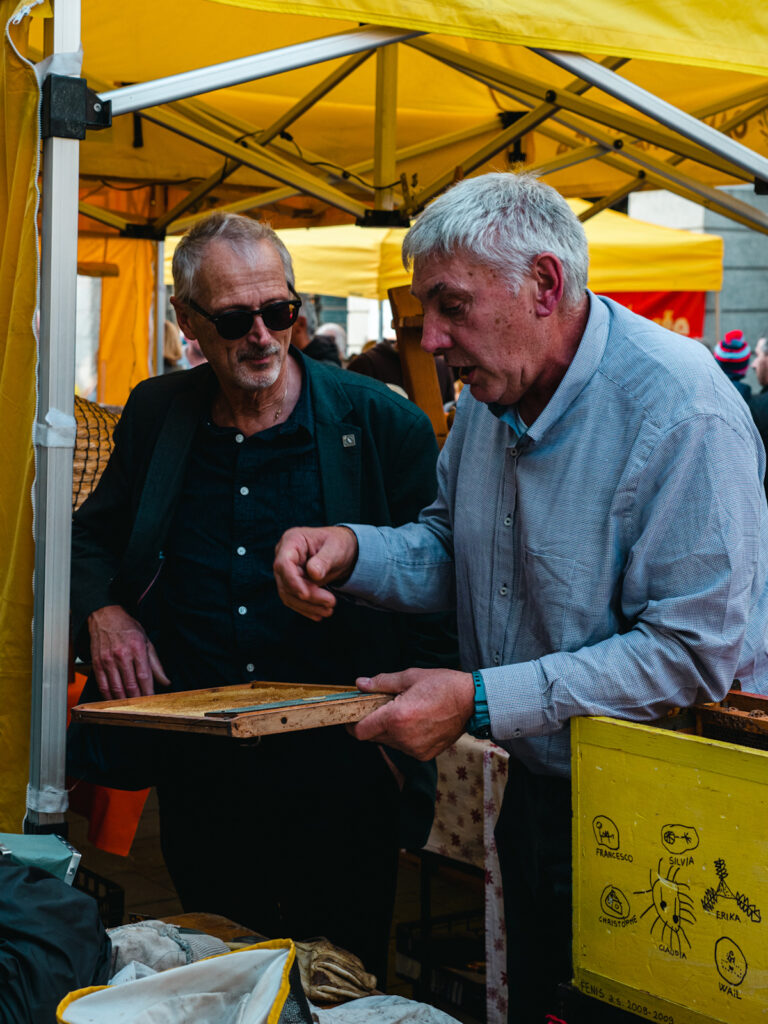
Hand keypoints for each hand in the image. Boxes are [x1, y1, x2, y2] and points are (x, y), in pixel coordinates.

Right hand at [87, 605, 170, 699]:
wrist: (105, 616)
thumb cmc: (127, 628)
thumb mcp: (146, 641)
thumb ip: (156, 664)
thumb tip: (165, 681)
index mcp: (137, 648)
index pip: (144, 676)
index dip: (148, 692)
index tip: (152, 701)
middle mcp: (122, 655)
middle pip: (130, 685)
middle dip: (137, 699)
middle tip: (142, 708)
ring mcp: (107, 660)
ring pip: (116, 688)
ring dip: (123, 701)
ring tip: (130, 707)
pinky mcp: (97, 663)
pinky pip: (103, 685)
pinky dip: (109, 696)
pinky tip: (115, 701)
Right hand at [274, 526, 358, 621]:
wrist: (341, 551)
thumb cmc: (338, 544)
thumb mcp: (336, 548)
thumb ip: (324, 560)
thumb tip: (313, 574)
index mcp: (292, 541)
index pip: (283, 563)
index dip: (292, 581)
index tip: (305, 595)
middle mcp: (284, 556)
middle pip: (286, 582)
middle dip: (308, 597)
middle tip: (331, 602)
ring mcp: (285, 571)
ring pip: (288, 594)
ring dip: (307, 606)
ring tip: (329, 611)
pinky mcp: (291, 583)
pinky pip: (293, 600)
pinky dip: (306, 609)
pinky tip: (319, 614)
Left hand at [351, 668, 474, 760]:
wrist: (472, 701)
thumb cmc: (443, 685)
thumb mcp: (410, 677)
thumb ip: (381, 682)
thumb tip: (360, 684)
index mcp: (396, 717)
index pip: (360, 731)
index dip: (353, 724)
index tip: (354, 715)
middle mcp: (403, 738)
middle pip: (373, 737)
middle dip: (372, 723)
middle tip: (383, 707)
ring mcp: (414, 749)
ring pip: (389, 743)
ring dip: (389, 730)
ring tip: (404, 712)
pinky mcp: (424, 754)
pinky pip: (404, 748)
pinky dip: (404, 737)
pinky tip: (416, 722)